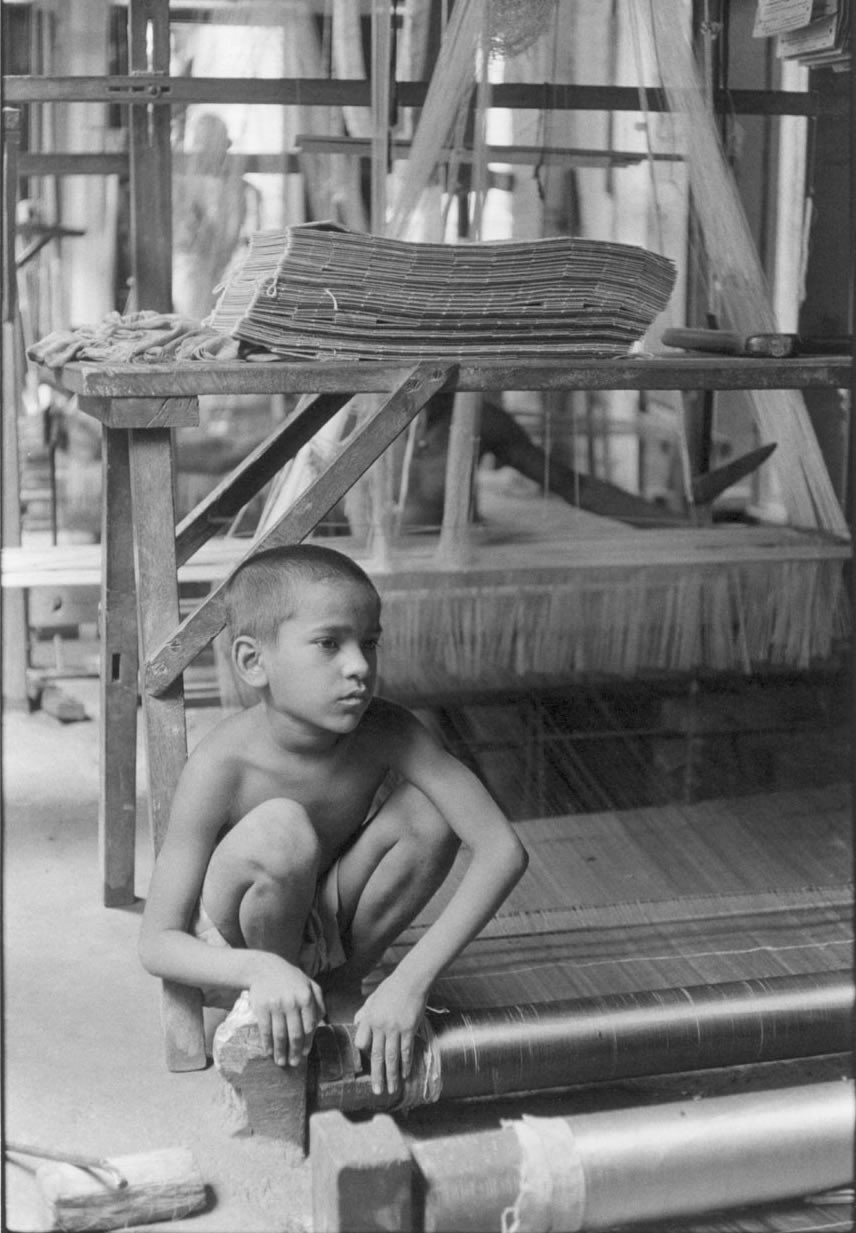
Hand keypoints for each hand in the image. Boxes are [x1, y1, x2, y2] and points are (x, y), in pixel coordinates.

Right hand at [247, 954, 325, 1068]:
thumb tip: (321, 1024)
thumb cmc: (291, 979)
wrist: (264, 968)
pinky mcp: (261, 1008)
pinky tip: (270, 1052)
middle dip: (295, 1052)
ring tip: (281, 1062)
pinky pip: (265, 1031)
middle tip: (294, 1063)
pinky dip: (268, 1044)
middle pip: (295, 1034)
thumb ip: (319, 1002)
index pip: (309, 1026)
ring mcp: (276, 1005)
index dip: (307, 1042)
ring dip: (281, 1052)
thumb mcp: (309, 985)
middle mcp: (292, 1002)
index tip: (305, 1053)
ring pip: (280, 1035)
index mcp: (306, 997)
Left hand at [353, 975, 426, 1096]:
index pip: (362, 1042)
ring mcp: (396, 1029)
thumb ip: (364, 1013)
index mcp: (369, 1018)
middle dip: (377, 1076)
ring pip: (392, 1057)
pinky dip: (406, 1064)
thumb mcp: (373, 998)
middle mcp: (380, 1026)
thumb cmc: (391, 987)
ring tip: (391, 1089)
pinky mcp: (410, 1029)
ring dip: (391, 1075)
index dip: (364, 1052)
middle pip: (377, 1056)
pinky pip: (406, 1051)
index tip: (368, 1060)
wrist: (411, 979)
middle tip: (377, 1092)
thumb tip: (356, 1023)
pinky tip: (405, 1074)